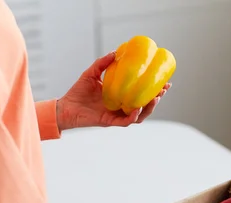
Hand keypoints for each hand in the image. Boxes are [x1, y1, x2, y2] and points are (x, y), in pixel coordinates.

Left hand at [56, 52, 170, 130]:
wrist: (65, 107)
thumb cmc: (78, 92)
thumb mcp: (91, 73)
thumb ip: (103, 63)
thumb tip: (116, 52)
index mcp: (120, 97)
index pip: (141, 94)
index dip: (154, 89)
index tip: (165, 82)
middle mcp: (121, 108)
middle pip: (144, 106)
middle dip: (157, 99)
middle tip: (164, 89)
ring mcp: (116, 116)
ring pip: (139, 116)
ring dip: (149, 108)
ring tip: (156, 98)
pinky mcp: (109, 122)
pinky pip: (125, 122)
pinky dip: (132, 116)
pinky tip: (137, 108)